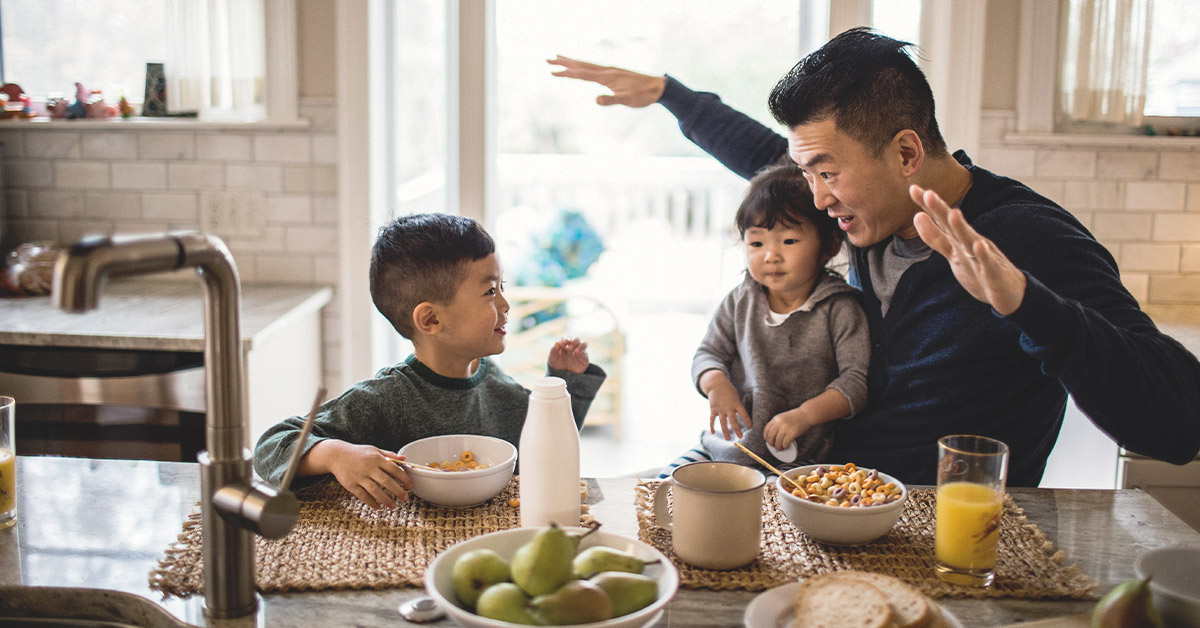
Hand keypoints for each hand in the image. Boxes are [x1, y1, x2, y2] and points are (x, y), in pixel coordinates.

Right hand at [321, 441, 411, 508]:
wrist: (337, 455)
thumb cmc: (358, 453)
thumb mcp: (374, 450)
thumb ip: (389, 455)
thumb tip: (405, 458)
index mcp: (377, 458)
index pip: (394, 469)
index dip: (404, 478)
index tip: (410, 486)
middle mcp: (369, 468)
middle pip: (386, 481)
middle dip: (397, 491)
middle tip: (405, 499)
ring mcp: (360, 477)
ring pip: (375, 491)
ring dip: (386, 500)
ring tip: (393, 506)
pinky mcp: (351, 485)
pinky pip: (363, 495)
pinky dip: (371, 502)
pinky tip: (378, 507)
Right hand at [547, 55, 665, 107]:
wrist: (658, 88)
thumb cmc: (643, 95)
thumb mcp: (628, 100)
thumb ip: (612, 100)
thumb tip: (596, 100)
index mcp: (607, 76)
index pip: (583, 74)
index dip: (567, 73)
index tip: (553, 71)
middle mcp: (607, 71)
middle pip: (581, 65)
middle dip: (564, 63)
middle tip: (548, 60)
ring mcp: (610, 71)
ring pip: (587, 65)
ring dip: (572, 63)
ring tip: (559, 58)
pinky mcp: (614, 74)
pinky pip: (594, 69)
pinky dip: (583, 67)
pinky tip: (582, 69)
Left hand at [549, 337, 589, 372]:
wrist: (563, 375)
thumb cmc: (557, 365)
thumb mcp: (552, 359)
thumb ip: (553, 351)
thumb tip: (557, 343)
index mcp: (565, 345)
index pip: (567, 338)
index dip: (566, 339)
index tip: (564, 342)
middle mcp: (573, 347)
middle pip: (576, 339)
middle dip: (573, 342)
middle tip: (568, 349)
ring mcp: (579, 351)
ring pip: (583, 343)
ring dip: (579, 346)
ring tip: (574, 352)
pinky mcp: (584, 357)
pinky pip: (585, 352)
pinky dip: (581, 351)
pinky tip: (576, 354)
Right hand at [702, 375, 750, 439]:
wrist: (716, 384)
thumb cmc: (729, 390)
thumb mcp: (736, 396)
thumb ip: (738, 406)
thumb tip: (742, 418)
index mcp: (736, 403)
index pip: (744, 414)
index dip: (747, 421)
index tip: (750, 428)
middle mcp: (728, 407)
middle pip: (733, 420)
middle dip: (737, 429)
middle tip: (740, 437)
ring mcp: (720, 409)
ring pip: (723, 422)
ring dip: (725, 431)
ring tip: (728, 439)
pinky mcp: (713, 409)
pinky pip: (712, 419)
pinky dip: (711, 426)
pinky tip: (712, 432)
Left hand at [763, 409, 811, 450]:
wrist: (806, 414)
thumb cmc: (796, 417)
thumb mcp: (783, 418)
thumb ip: (778, 425)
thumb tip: (774, 437)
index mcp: (776, 419)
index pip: (766, 430)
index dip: (766, 438)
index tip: (768, 441)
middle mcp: (779, 423)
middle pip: (771, 437)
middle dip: (772, 444)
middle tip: (775, 446)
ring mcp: (785, 428)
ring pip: (777, 441)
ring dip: (779, 447)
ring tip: (781, 448)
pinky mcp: (792, 432)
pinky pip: (785, 443)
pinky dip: (785, 446)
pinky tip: (786, 447)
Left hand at [910, 184, 1026, 315]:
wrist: (1010, 292)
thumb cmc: (978, 270)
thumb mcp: (953, 252)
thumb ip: (936, 236)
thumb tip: (917, 215)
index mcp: (960, 239)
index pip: (942, 219)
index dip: (928, 206)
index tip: (913, 188)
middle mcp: (971, 243)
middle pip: (953, 225)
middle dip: (941, 210)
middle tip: (928, 194)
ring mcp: (983, 257)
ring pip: (970, 241)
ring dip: (961, 228)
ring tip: (953, 214)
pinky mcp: (993, 273)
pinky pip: (987, 263)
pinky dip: (983, 255)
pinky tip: (979, 245)